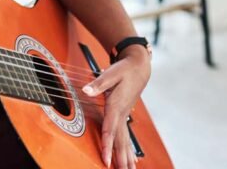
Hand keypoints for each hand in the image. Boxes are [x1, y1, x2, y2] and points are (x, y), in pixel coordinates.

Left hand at [82, 46, 150, 168]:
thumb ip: (98, 84)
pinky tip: (132, 161)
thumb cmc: (124, 69)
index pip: (110, 129)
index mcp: (117, 105)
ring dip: (126, 157)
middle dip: (120, 158)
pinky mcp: (124, 115)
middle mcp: (122, 114)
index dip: (107, 145)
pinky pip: (126, 136)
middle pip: (120, 140)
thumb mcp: (111, 73)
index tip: (106, 159)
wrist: (139, 66)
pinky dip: (128, 150)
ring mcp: (124, 116)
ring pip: (124, 140)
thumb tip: (86, 90)